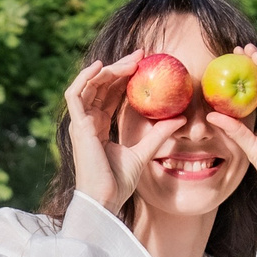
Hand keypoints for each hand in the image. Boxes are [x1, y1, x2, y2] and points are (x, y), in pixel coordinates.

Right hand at [62, 54, 182, 210]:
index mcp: (99, 127)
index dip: (125, 77)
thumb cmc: (120, 183)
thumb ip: (159, 134)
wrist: (105, 200)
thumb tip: (181, 118)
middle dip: (120, 67)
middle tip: (142, 55)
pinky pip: (75, 94)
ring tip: (130, 62)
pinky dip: (84, 78)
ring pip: (89, 85)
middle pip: (101, 85)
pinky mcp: (78, 126)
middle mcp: (88, 122)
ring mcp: (81, 123)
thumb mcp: (145, 152)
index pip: (110, 94)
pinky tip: (101, 66)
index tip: (145, 64)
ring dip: (108, 70)